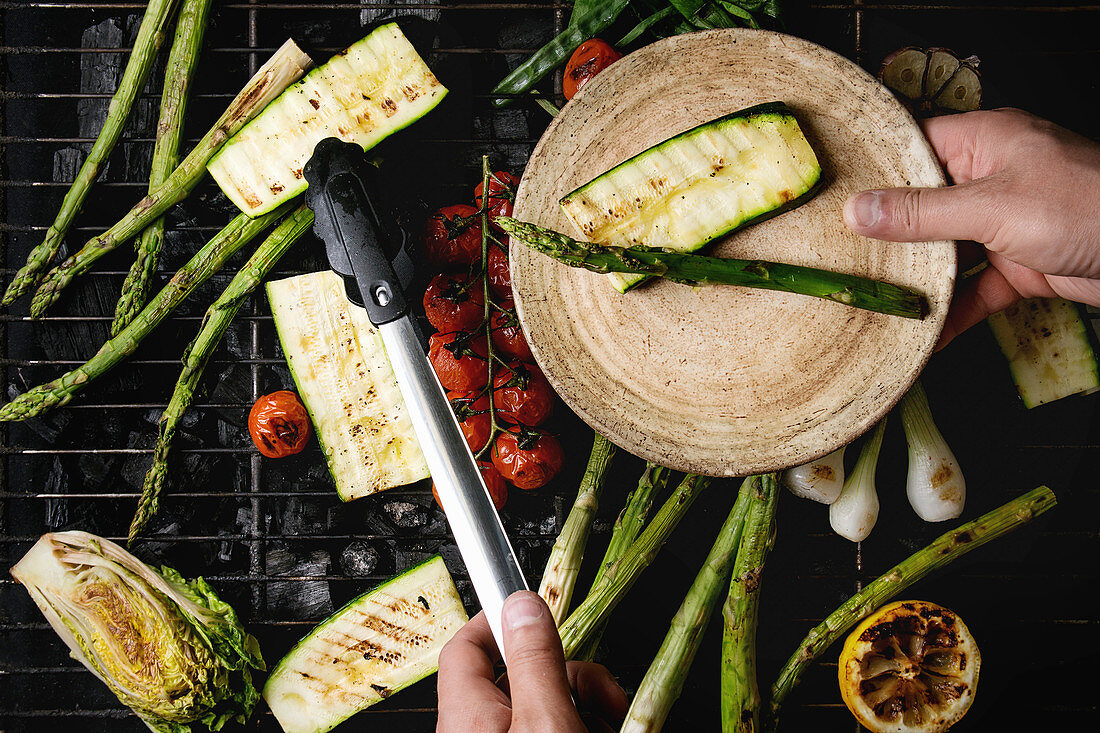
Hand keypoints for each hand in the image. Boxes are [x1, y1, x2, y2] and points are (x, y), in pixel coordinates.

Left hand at [437, 591, 627, 731]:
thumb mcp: (547, 721)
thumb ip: (535, 661)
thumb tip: (523, 604)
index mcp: (468, 716)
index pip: (466, 645)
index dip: (500, 618)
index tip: (537, 606)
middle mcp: (479, 731)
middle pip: (522, 677)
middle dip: (572, 676)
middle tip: (604, 692)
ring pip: (544, 707)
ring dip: (586, 706)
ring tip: (611, 722)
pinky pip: (551, 730)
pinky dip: (580, 727)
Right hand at [842, 108, 1099, 345]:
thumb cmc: (1083, 208)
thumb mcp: (991, 208)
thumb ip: (921, 213)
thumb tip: (856, 211)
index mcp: (986, 141)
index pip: (914, 145)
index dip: (873, 168)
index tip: (830, 195)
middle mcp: (993, 177)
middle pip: (924, 204)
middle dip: (886, 233)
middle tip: (837, 255)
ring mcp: (1008, 223)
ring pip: (947, 250)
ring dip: (917, 278)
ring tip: (871, 299)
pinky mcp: (1023, 264)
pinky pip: (976, 289)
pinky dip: (952, 313)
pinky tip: (923, 338)